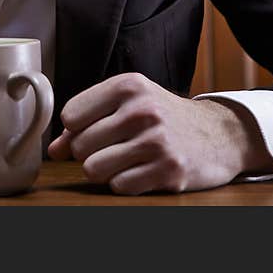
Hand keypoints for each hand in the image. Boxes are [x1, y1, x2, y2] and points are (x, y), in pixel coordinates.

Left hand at [47, 72, 272, 194]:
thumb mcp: (127, 104)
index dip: (75, 129)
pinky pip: (120, 187)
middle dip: (89, 153)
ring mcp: (157, 140)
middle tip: (113, 147)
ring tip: (126, 160)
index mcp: (129, 86)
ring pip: (94, 169)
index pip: (71, 115)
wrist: (219, 134)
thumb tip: (53, 150)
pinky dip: (126, 183)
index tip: (92, 129)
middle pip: (80, 145)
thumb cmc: (163, 116)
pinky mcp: (170, 170)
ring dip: (105, 171)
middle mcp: (143, 110)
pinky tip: (143, 171)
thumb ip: (87, 122)